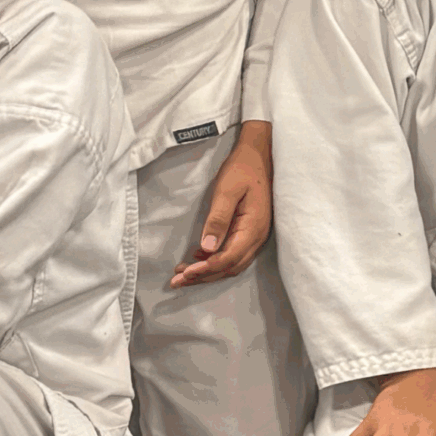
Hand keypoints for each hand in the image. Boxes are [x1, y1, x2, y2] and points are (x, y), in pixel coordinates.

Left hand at [169, 121, 272, 286]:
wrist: (258, 154)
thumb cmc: (242, 169)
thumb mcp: (227, 190)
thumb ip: (218, 219)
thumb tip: (207, 249)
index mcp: (254, 227)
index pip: (229, 258)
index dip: (206, 269)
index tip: (185, 273)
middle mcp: (257, 237)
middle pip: (230, 267)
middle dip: (203, 276)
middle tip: (176, 280)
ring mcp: (255, 235)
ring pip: (231, 264)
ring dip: (208, 272)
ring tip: (183, 273)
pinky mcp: (249, 231)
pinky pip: (233, 254)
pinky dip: (215, 261)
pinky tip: (198, 258)